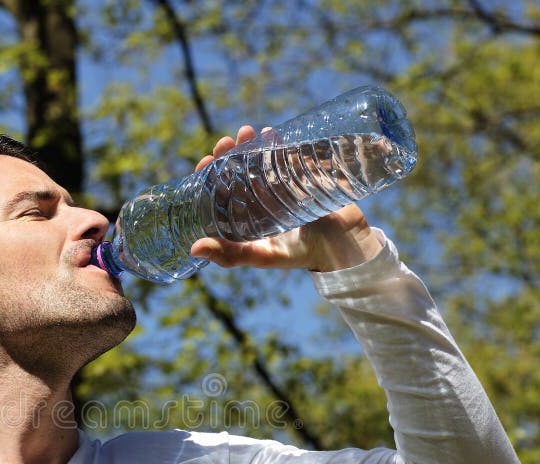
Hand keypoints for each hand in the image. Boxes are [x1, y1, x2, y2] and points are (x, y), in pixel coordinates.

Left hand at [190, 126, 382, 271]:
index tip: (205, 161)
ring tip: (248, 131)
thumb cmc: (301, 254)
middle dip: (229, 154)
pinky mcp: (302, 175)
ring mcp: (281, 186)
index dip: (210, 176)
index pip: (221, 192)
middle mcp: (260, 200)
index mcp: (246, 217)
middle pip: (237, 171)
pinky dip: (277, 142)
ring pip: (259, 159)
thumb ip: (232, 255)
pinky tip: (270, 132)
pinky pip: (286, 154)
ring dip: (250, 144)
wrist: (345, 245)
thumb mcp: (264, 255)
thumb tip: (194, 248)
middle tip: (226, 141)